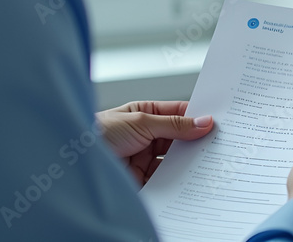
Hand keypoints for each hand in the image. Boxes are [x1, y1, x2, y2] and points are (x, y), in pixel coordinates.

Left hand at [96, 101, 213, 185]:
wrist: (74, 163)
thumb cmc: (98, 132)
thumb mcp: (140, 121)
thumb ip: (174, 125)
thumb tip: (203, 122)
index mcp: (145, 113)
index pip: (179, 113)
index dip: (198, 117)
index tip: (219, 122)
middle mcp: (146, 135)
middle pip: (179, 138)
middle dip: (196, 141)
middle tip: (218, 143)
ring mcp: (144, 158)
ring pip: (174, 160)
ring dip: (189, 162)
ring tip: (207, 162)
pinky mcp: (142, 179)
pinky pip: (166, 178)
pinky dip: (178, 179)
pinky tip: (190, 179)